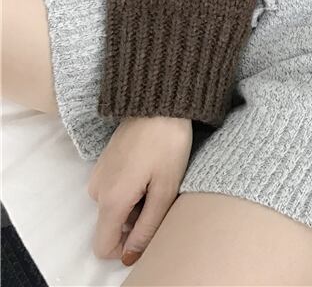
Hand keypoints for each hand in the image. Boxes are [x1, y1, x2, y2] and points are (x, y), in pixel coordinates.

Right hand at [86, 116, 192, 266]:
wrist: (160, 101)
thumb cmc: (167, 143)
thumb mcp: (165, 188)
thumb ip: (147, 226)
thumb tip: (130, 256)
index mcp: (110, 200)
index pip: (103, 246)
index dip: (126, 248)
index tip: (151, 228)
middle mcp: (96, 190)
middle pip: (113, 225)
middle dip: (137, 218)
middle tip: (162, 192)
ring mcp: (98, 174)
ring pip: (115, 206)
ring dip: (137, 201)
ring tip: (158, 176)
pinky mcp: (104, 162)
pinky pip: (115, 188)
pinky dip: (132, 187)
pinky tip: (151, 166)